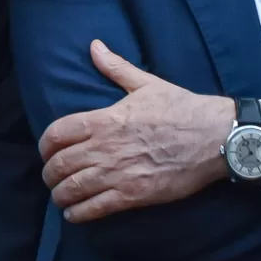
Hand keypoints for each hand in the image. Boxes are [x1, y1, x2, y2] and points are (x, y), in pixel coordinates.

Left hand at [39, 41, 231, 222]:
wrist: (215, 137)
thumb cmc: (182, 109)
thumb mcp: (146, 84)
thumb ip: (116, 67)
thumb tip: (94, 46)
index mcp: (105, 119)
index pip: (57, 133)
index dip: (45, 146)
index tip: (47, 152)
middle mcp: (105, 147)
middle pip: (60, 164)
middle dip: (49, 173)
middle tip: (51, 177)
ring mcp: (118, 173)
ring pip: (72, 189)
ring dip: (60, 195)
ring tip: (60, 197)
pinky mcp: (133, 195)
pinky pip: (95, 208)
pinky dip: (78, 214)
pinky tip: (74, 214)